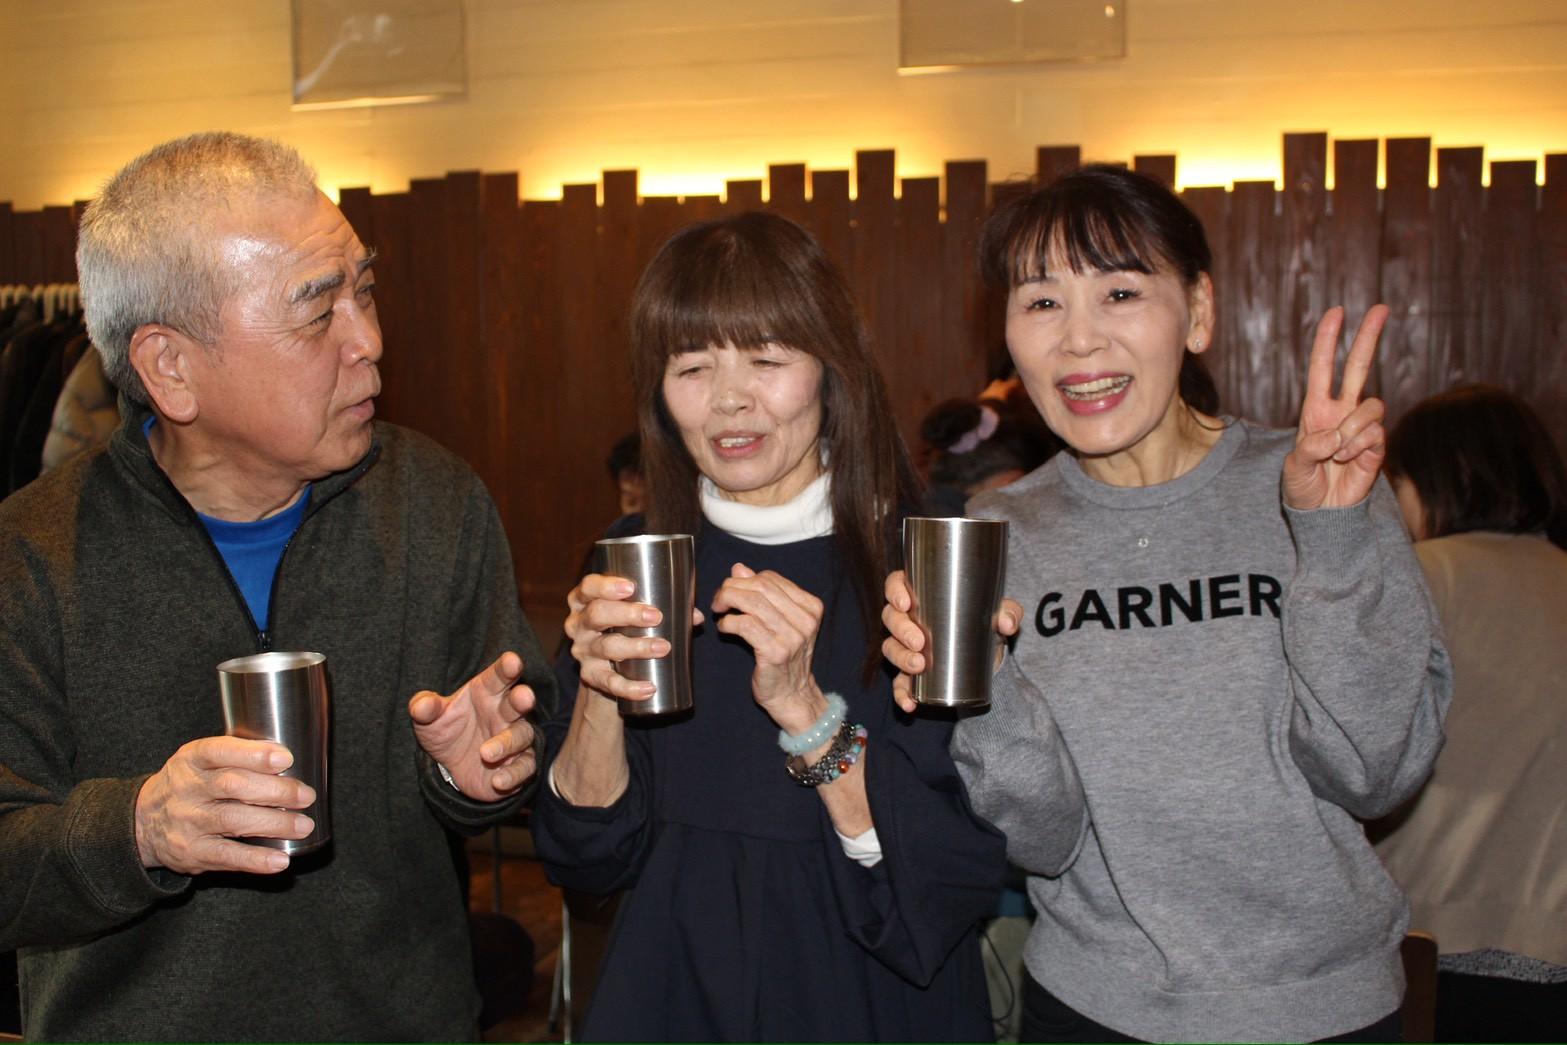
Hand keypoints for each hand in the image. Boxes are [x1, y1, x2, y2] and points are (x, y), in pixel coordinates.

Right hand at [134, 736, 314, 874]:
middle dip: (276, 790)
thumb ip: (238, 756)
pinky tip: (280, 860)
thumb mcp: (201, 760)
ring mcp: (187, 822)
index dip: (255, 754)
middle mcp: (187, 789)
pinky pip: (226, 857)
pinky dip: (256, 860)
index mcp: (192, 759)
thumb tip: (291, 760)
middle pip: (233, 785)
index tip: (286, 758)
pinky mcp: (191, 852)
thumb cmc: (190, 785)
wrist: (142, 822)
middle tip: (306, 795)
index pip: (220, 751)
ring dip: (274, 824)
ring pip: (232, 821)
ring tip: (303, 825)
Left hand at [409, 652, 538, 800]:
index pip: (499, 676)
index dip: (507, 667)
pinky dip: (513, 775)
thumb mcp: (430, 720)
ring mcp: (514, 738)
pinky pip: (524, 768)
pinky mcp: (518, 764)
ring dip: (507, 743)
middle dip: (523, 698)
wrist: (451, 766)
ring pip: (522, 736)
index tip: (513, 660)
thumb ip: (425, 708)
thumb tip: (421, 705)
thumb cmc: (447, 730)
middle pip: (519, 702)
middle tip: (524, 697)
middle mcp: (504, 713)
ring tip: (485, 754)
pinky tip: (498, 781)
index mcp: (487, 692)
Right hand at [565, 572, 703, 704]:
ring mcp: (583, 651)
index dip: (606, 586)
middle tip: (655, 616)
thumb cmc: (623, 628)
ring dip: (636, 647)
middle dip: (627, 614)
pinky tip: (648, 688)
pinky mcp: (590, 676)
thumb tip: (695, 616)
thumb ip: (664, 608)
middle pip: (597, 615)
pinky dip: (629, 687)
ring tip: (663, 647)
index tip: (631, 587)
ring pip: (606, 647)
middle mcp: (578, 624)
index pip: (588, 587)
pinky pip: (608, 683)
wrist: (604, 668)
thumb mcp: (633, 612)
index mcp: (585, 600)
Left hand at [710, 563, 824, 731]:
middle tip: (719, 599)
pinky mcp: (775, 651)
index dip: (746, 580)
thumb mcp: (779, 621)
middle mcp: (805, 619)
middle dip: (733, 588)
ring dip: (728, 602)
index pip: (771, 579)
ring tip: (719, 611)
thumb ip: (762, 594)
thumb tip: (740, 569)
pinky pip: (745, 625)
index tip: (732, 590)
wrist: (793, 695)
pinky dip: (728, 623)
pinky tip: (724, 628)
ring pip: (752, 603)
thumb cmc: (784, 657)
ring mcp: (792, 636)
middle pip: (760, 587)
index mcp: (810, 607)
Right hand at [881, 569, 1022, 713]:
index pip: (896, 584)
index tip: (906, 603)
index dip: (894, 591)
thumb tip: (1006, 623)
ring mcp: (906, 646)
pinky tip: (910, 703)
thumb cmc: (987, 621)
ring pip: (891, 648)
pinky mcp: (912, 672)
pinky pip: (900, 683)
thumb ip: (1009, 612)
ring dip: (900, 657)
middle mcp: (908, 619)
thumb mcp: (1000, 613)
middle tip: (919, 641)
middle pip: (890, 618)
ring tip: (918, 665)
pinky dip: (902, 694)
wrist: (989, 654)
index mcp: (922, 594)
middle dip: (901, 630)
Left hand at [1282, 304, 1389, 509]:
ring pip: (1371, 405)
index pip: (1322, 368)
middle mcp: (1341, 412)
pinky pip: (1375, 433)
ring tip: (1337, 452)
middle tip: (1381, 308)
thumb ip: (1309, 450)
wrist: (1323, 513)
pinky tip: (1349, 462)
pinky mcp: (1377, 445)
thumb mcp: (1294, 467)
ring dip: (1352, 429)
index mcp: (1315, 409)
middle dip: (1369, 337)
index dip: (1328, 341)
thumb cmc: (1303, 487)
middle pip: (1358, 366)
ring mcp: (1360, 427)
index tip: (1337, 313)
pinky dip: (1359, 448)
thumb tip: (1335, 437)